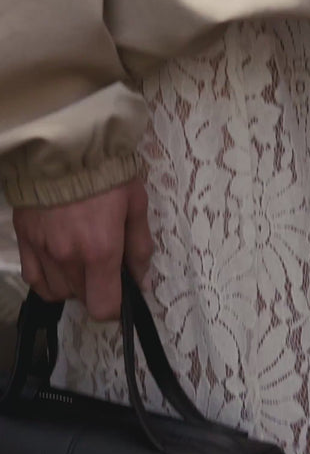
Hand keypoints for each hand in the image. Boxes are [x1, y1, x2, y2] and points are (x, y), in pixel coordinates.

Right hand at [12, 177, 152, 320]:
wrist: (65, 144)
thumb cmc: (107, 172)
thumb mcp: (136, 206)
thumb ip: (140, 249)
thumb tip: (141, 283)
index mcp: (101, 250)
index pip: (104, 307)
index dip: (116, 309)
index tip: (122, 296)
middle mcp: (69, 257)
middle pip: (83, 298)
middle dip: (98, 289)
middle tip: (106, 266)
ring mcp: (43, 250)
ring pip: (60, 291)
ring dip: (74, 284)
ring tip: (83, 261)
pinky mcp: (24, 240)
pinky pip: (35, 279)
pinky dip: (49, 281)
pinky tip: (60, 267)